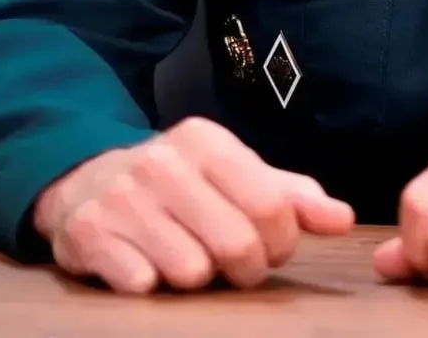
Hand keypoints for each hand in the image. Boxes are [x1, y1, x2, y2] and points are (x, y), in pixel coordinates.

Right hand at [32, 117, 353, 293]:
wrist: (84, 182)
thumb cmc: (179, 185)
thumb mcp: (234, 176)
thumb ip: (291, 196)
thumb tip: (343, 219)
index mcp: (207, 141)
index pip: (271, 207)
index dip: (280, 243)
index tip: (270, 248)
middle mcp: (164, 162)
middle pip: (236, 245)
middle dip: (245, 270)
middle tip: (234, 267)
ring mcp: (122, 197)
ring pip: (190, 271)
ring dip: (196, 280)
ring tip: (187, 260)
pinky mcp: (87, 233)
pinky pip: (140, 283)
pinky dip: (150, 285)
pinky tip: (144, 266)